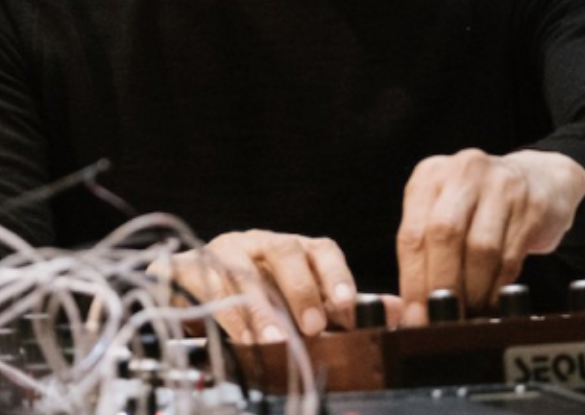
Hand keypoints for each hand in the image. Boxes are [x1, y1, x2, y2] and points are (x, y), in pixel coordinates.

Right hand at [153, 230, 360, 342]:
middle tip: (311, 326)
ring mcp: (219, 252)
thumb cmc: (253, 298)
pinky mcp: (185, 266)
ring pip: (241, 269)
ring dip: (258, 308)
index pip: (320, 248)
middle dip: (300, 288)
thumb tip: (399, 313)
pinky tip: (234, 335)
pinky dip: (219, 309)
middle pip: (283, 250)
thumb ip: (342, 308)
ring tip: (273, 341)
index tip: (347, 304)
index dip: (336, 274)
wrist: (187, 290)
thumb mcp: (300, 305)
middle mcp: (257, 243)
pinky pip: (201, 281)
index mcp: (290, 249)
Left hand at [396, 148, 584, 325]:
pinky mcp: (532, 205)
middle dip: (441, 285)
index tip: (415, 315)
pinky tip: (493, 300)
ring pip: (481, 248)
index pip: (411, 234)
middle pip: (444, 235)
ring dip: (474, 290)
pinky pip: (511, 255)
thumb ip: (424, 251)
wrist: (540, 179)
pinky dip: (498, 286)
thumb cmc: (482, 206)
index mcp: (430, 176)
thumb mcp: (444, 212)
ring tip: (470, 312)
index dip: (412, 281)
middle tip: (442, 318)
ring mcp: (501, 185)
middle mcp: (463, 173)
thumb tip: (408, 309)